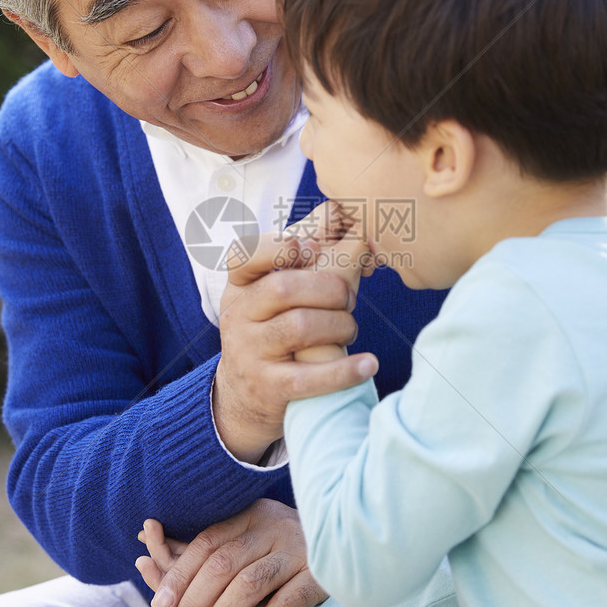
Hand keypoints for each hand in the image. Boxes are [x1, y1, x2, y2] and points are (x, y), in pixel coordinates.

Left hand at [135, 499, 325, 606]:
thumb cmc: (282, 559)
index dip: (178, 572)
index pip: (207, 542)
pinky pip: (286, 603)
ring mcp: (300, 549)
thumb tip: (144, 546)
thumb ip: (206, 553)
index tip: (159, 604)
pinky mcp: (323, 576)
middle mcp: (275, 526)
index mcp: (252, 515)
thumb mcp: (247, 546)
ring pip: (249, 583)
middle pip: (222, 563)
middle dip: (194, 601)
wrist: (351, 550)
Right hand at [213, 210, 377, 458]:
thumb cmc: (274, 328)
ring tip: (350, 328)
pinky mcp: (269, 388)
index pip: (244, 256)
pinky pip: (310, 378)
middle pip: (283, 288)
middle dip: (328, 288)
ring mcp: (250, 353)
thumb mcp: (271, 291)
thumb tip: (338, 211)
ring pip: (300, 327)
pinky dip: (344, 371)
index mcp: (239, 287)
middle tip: (348, 297)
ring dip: (340, 325)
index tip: (309, 248)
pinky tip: (368, 364)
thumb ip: (301, 252)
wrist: (246, 395)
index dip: (278, 248)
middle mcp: (237, 317)